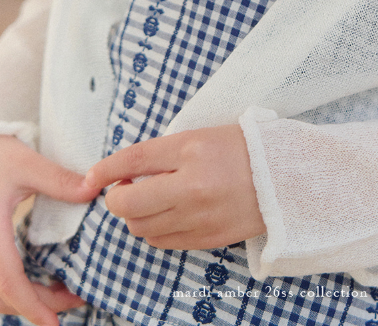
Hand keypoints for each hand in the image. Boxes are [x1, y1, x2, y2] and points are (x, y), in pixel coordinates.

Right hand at [0, 134, 99, 325]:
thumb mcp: (29, 163)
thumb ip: (60, 180)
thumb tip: (95, 189)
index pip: (9, 281)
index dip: (33, 305)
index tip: (55, 322)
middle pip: (4, 295)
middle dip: (39, 307)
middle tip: (77, 301)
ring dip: (27, 301)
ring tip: (64, 295)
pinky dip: (16, 290)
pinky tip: (42, 282)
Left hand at [86, 125, 265, 249]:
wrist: (285, 178)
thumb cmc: (242, 148)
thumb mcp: (200, 136)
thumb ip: (162, 153)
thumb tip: (121, 172)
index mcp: (191, 149)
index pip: (133, 160)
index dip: (105, 169)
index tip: (92, 177)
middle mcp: (192, 186)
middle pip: (129, 204)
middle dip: (117, 198)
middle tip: (126, 187)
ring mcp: (199, 217)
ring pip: (141, 228)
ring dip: (135, 215)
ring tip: (150, 200)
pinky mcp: (207, 239)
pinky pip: (162, 242)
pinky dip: (154, 230)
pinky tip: (166, 214)